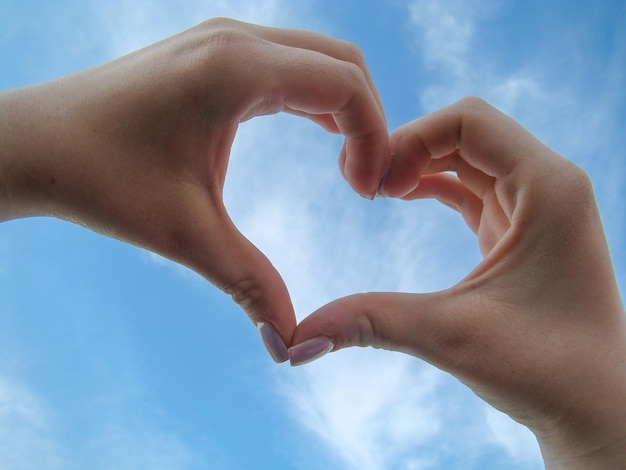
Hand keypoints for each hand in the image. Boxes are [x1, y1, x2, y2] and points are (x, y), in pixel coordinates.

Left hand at [0, 18, 387, 361]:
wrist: (33, 144)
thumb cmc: (98, 178)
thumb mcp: (184, 234)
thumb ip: (249, 285)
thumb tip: (291, 346)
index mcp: (237, 69)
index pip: (347, 85)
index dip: (376, 139)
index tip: (368, 193)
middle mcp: (236, 39)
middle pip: (343, 63)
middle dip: (370, 121)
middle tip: (364, 183)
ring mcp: (223, 40)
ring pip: (319, 60)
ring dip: (346, 110)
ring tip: (347, 168)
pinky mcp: (212, 52)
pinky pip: (288, 65)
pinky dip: (316, 101)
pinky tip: (320, 141)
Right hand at [290, 97, 625, 466]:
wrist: (597, 407)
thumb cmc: (549, 371)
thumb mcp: (452, 336)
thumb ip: (370, 323)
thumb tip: (296, 339)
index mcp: (548, 187)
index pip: (468, 121)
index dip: (410, 139)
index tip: (374, 186)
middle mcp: (548, 184)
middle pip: (464, 131)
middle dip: (409, 148)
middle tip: (364, 183)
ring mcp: (537, 205)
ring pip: (468, 156)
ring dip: (419, 165)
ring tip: (377, 191)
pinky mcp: (523, 228)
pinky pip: (473, 186)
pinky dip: (434, 185)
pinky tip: (402, 199)